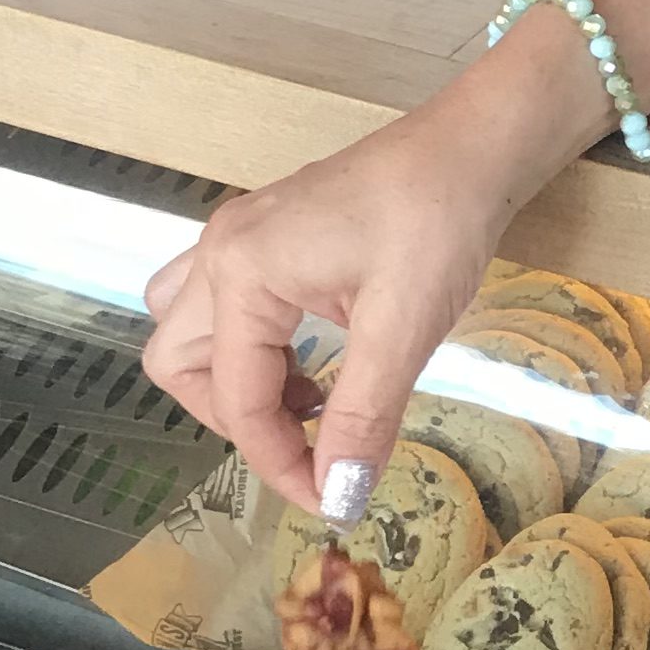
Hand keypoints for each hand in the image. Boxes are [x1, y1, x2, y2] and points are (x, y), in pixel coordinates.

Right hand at [141, 109, 521, 514]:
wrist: (470, 148)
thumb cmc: (438, 220)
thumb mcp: (403, 328)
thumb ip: (362, 417)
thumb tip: (338, 496)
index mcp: (242, 272)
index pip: (237, 399)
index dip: (279, 463)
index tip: (333, 501)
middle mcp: (221, 251)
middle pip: (180, 364)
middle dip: (236, 421)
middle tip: (306, 446)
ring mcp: (238, 237)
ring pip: (190, 331)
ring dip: (233, 382)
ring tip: (310, 403)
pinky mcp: (266, 236)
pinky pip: (224, 306)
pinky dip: (254, 349)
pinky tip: (317, 364)